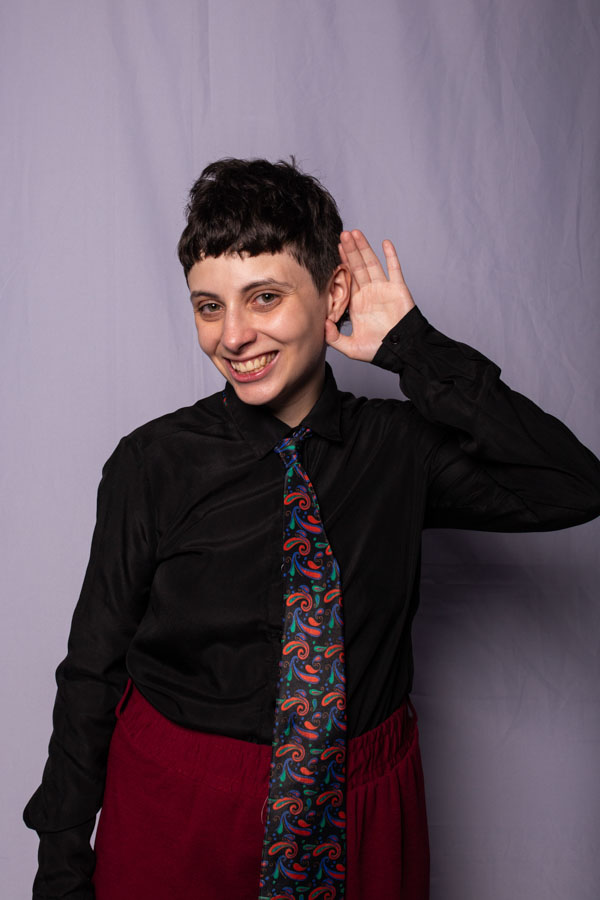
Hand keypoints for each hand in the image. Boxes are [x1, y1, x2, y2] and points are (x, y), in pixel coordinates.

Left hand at [325, 229, 414, 361]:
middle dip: (350, 250)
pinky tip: (385, 242)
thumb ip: (334, 338)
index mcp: (358, 303)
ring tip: (355, 233)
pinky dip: (391, 256)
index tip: (335, 249)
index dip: (342, 263)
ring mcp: (384, 289)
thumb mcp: (351, 348)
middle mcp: (369, 293)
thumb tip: (322, 324)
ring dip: (364, 248)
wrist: (401, 351)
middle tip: (342, 235)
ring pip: (372, 263)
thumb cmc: (378, 351)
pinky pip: (395, 269)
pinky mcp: (398, 288)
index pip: (348, 278)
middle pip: (358, 266)